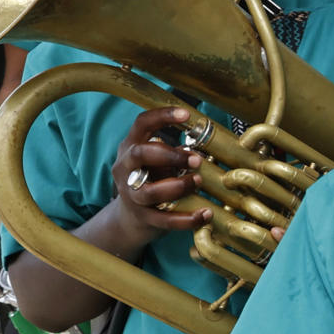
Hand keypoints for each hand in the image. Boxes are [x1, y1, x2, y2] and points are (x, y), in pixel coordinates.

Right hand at [110, 107, 207, 234]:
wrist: (129, 218)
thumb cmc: (151, 180)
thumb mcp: (157, 161)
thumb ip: (175, 152)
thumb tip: (206, 146)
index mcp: (131, 147)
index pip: (141, 124)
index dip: (162, 116)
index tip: (186, 114)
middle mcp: (126, 169)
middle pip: (140, 155)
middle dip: (171, 155)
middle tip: (196, 159)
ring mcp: (132, 195)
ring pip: (151, 191)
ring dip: (179, 186)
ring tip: (198, 181)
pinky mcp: (143, 218)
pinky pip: (165, 220)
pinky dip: (188, 219)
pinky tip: (206, 214)